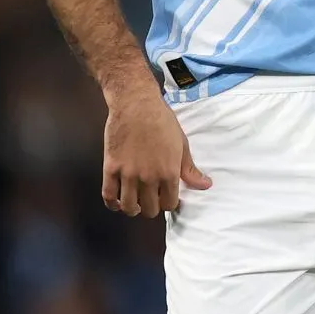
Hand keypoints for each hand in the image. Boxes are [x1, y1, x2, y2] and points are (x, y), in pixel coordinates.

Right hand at [101, 74, 210, 217]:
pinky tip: (117, 202)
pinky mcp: (111, 167)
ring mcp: (128, 174)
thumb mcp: (181, 144)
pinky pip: (109, 195)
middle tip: (149, 199)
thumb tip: (206, 185)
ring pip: (129, 207)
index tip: (164, 197)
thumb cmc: (162, 121)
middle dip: (151, 207)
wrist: (136, 103)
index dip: (167, 203)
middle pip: (150, 210)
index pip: (169, 205)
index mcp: (168, 173)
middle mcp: (148, 178)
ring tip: (134, 203)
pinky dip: (112, 204)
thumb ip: (190, 169)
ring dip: (132, 209)